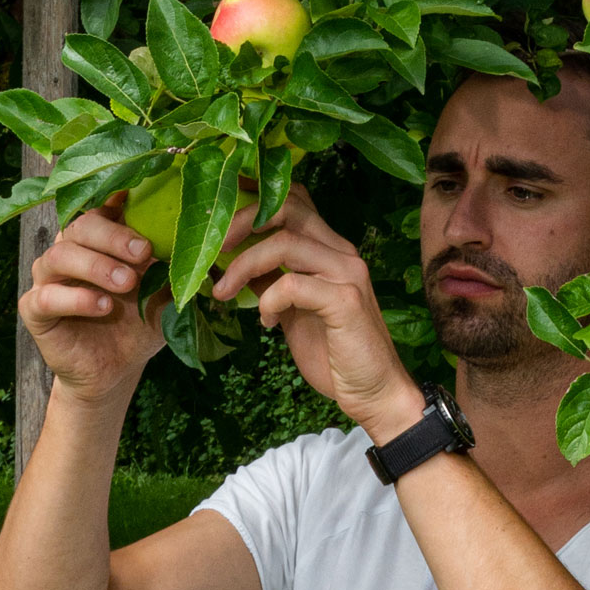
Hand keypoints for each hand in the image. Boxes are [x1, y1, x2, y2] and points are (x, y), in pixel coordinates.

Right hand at [18, 191, 168, 404]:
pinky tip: (103, 306)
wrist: (118, 369)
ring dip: (96, 266)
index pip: (100, 206)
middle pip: (78, 225)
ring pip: (58, 256)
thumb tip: (199, 241)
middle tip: (143, 252)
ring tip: (127, 283)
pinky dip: (76, 299)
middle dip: (113, 236)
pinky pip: (45, 297)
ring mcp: (47, 279)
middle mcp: (69, 251)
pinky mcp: (35, 311)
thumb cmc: (140, 322)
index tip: (141, 203)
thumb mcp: (163, 292)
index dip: (117, 200)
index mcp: (97, 239)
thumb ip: (173, 265)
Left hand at [212, 185, 421, 439]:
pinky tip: (267, 323)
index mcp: (330, 250)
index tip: (219, 211)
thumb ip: (272, 283)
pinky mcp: (346, 301)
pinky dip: (269, 300)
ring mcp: (347, 274)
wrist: (375, 391)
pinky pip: (293, 284)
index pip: (295, 201)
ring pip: (287, 242)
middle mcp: (342, 253)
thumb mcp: (293, 312)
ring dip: (245, 265)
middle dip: (243, 221)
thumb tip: (232, 265)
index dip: (256, 198)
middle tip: (214, 247)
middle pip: (289, 209)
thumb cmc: (335, 353)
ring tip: (223, 291)